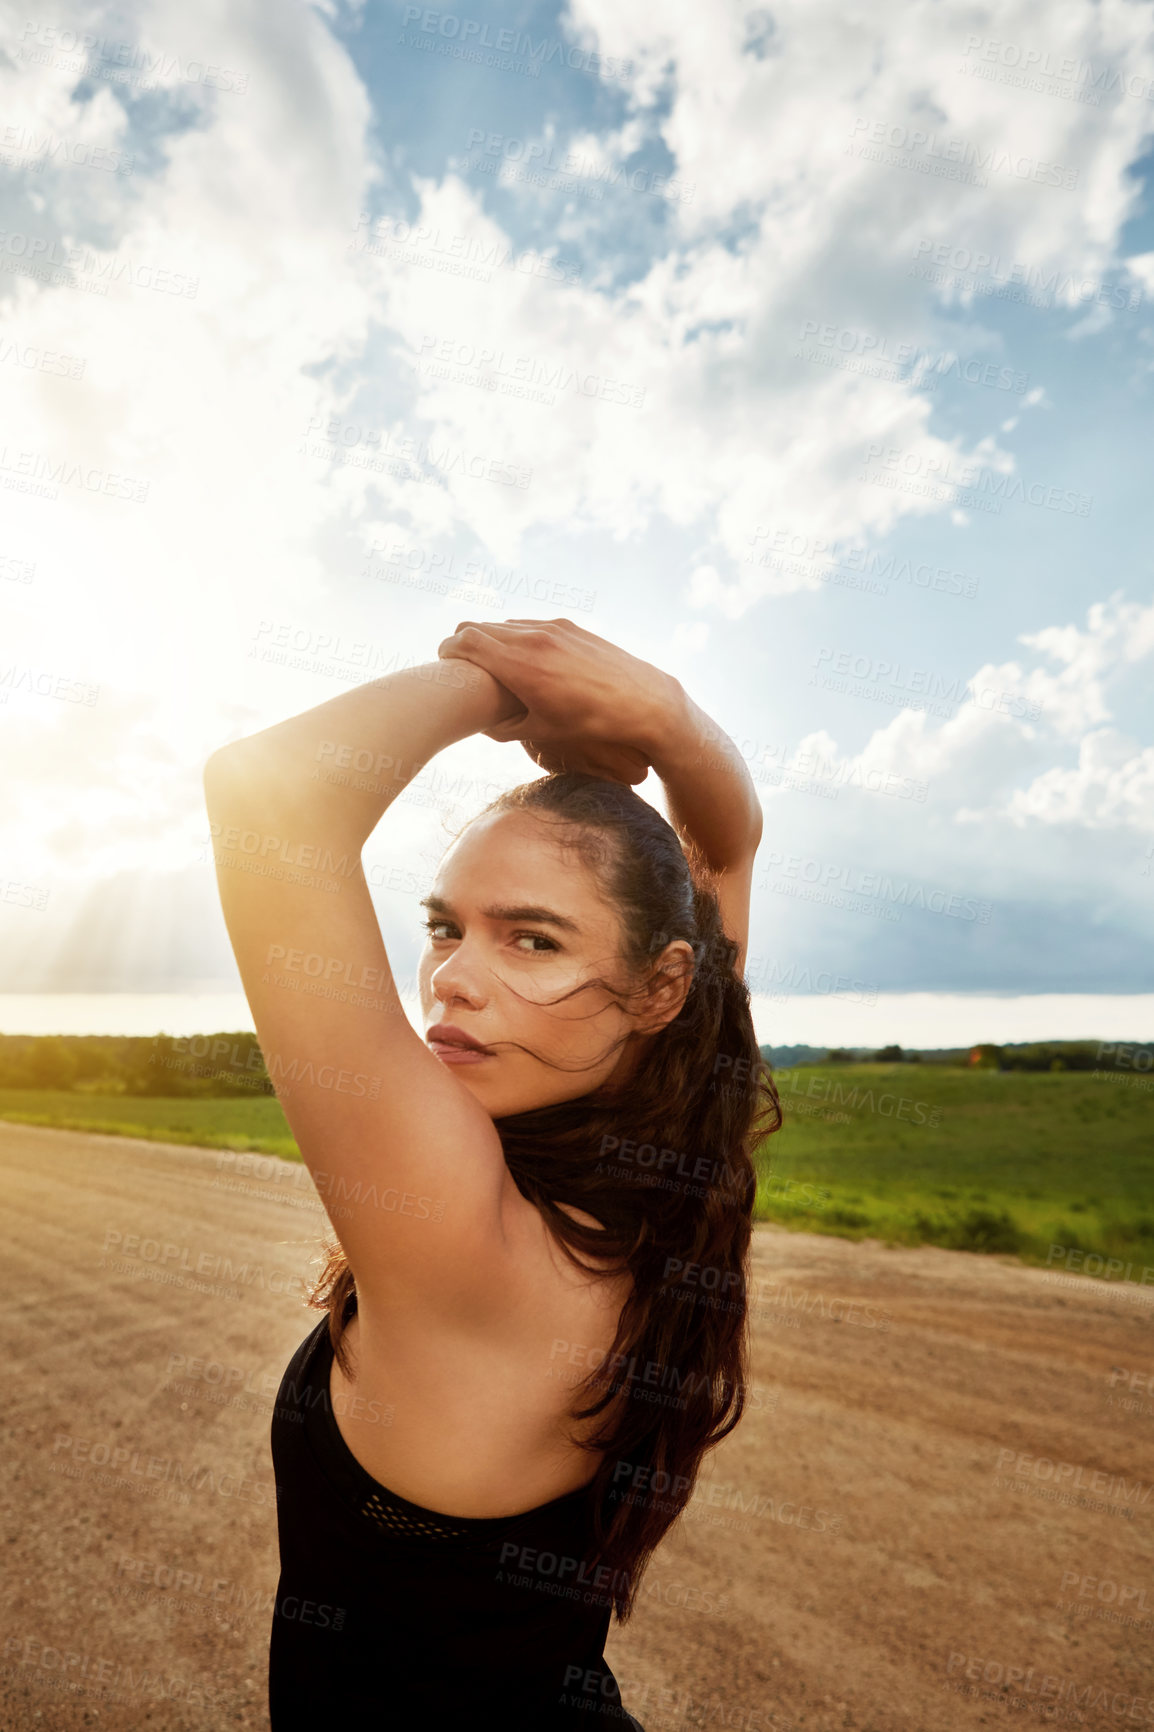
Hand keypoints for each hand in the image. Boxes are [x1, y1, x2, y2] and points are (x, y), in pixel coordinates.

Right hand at [435, 618, 680, 785]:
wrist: (646, 703)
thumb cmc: (593, 723)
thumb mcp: (543, 732)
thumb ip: (506, 728)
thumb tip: (484, 725)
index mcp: (521, 666)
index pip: (466, 642)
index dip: (447, 651)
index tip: (441, 662)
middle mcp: (534, 639)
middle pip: (479, 627)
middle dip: (462, 643)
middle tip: (456, 661)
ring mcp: (553, 629)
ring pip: (505, 624)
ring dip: (490, 637)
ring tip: (487, 661)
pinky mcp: (570, 627)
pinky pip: (529, 625)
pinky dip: (516, 636)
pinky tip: (521, 656)